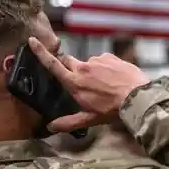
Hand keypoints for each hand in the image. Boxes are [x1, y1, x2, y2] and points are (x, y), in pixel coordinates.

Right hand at [28, 37, 150, 131]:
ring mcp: (97, 60)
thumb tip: (50, 127)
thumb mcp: (89, 119)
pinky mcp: (110, 56)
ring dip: (91, 70)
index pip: (52, 64)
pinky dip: (105, 68)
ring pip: (88, 63)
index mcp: (74, 82)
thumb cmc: (111, 110)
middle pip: (68, 61)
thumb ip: (69, 122)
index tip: (32, 40)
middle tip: (79, 80)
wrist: (137, 96)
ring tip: (104, 84)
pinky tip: (114, 78)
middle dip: (69, 67)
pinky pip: (102, 60)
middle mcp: (82, 67)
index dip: (40, 52)